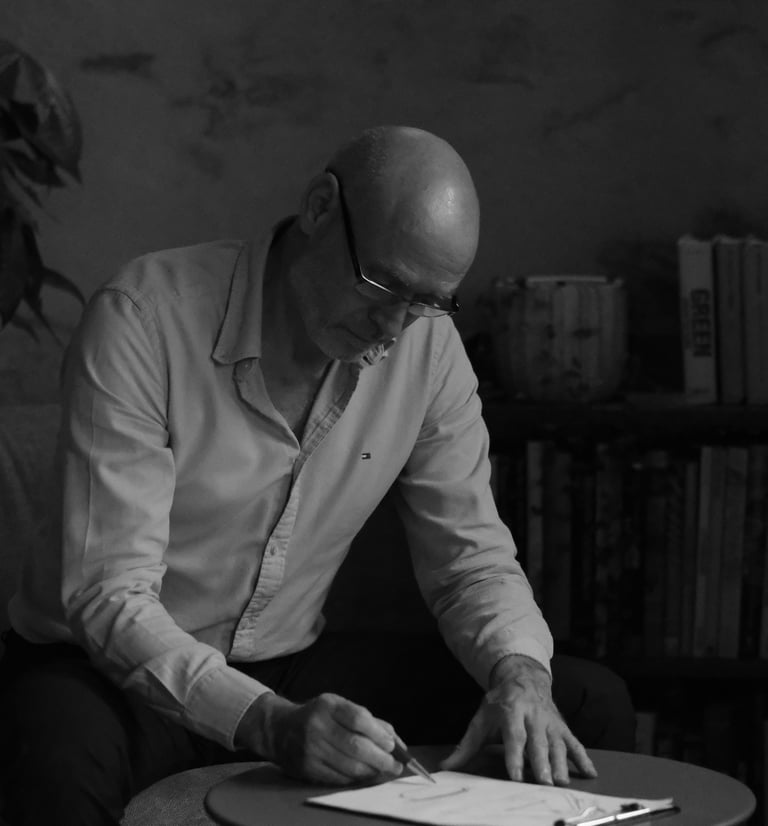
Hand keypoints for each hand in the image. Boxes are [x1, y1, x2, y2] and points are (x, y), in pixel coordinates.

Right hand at [236, 691, 402, 784]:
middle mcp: (317, 726)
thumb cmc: (318, 716)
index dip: (378, 734)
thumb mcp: (339, 707)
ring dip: (371, 771)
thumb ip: (367, 720)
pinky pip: (338, 778)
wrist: (280, 729)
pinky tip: (363, 775)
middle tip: (395, 765)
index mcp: (328, 705)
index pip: (358, 719)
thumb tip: (395, 740)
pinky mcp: (307, 768)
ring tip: (382, 771)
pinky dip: (355, 779)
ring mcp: (310, 748)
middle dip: (380, 758)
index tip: (391, 745)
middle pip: (356, 746)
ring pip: (349, 766)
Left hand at [440, 654, 596, 785]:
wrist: (524, 678)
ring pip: (558, 744)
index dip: (514, 757)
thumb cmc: (500, 703)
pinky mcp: (563, 727)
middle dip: (541, 763)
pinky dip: (583, 758)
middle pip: (538, 742)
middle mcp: (533, 716)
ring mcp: (551, 722)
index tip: (515, 776)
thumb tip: (445, 766)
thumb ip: (466, 746)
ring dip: (562, 763)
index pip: (514, 736)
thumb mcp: (481, 719)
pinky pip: (575, 743)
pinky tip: (590, 773)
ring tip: (563, 782)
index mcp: (511, 712)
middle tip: (544, 783)